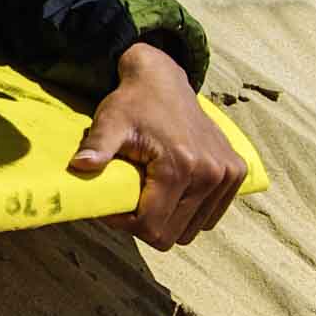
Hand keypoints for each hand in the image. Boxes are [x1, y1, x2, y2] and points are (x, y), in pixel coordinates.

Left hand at [71, 42, 244, 249]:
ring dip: (168, 219)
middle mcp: (210, 173)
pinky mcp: (235, 172)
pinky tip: (173, 190)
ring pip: (192, 229)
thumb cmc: (133, 103)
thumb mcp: (110, 121)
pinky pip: (209, 216)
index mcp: (180, 166)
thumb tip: (79, 166)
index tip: (114, 205)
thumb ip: (97, 146)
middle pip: (172, 235)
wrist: (164, 80)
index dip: (126, 224)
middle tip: (130, 199)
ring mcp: (227, 175)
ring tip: (150, 194)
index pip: (152, 227)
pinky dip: (189, 211)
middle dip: (146, 225)